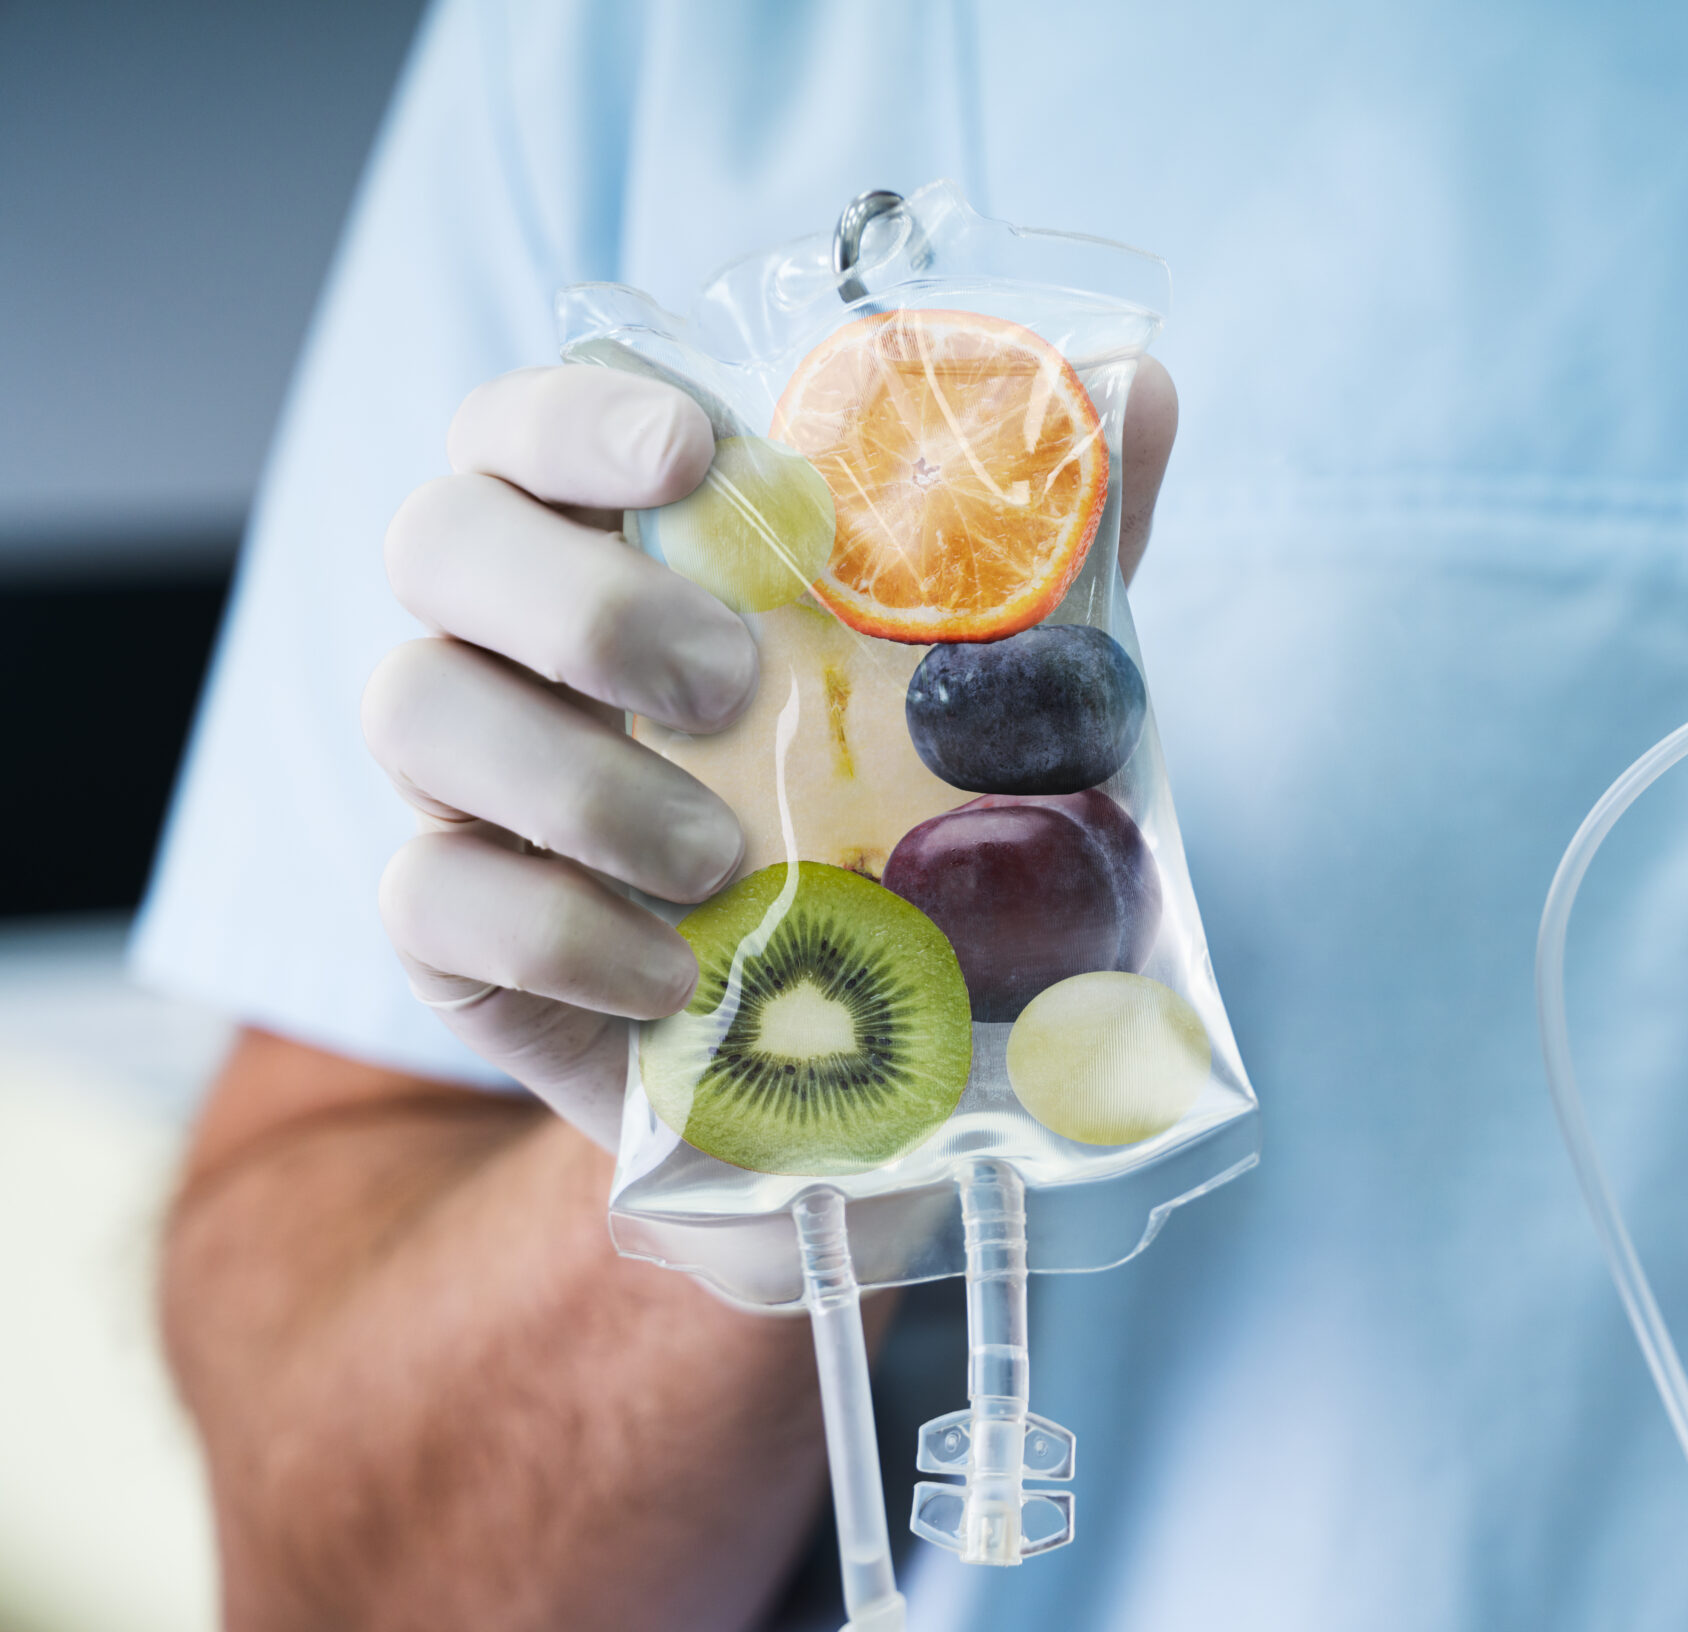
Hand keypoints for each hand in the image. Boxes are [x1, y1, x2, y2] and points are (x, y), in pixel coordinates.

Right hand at [362, 360, 1181, 1141]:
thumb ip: (1056, 546)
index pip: (524, 422)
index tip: (698, 454)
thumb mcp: (1007, 696)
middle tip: (730, 680)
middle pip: (437, 540)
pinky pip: (428, 896)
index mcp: (622, 545)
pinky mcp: (454, 932)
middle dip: (579, 599)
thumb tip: (1140, 381)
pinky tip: (678, 972)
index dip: (579, 416)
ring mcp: (467, 783)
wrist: (881, 1062)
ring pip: (414, 708)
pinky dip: (560, 931)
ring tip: (726, 856)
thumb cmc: (915, 832)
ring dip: (578, 778)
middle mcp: (516, 641)